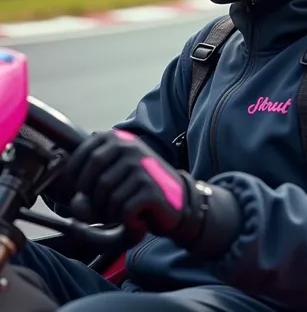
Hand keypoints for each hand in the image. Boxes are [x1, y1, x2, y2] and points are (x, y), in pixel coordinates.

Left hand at [65, 130, 241, 254]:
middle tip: (106, 208)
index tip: (83, 191)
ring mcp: (140, 166)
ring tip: (125, 211)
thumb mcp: (113, 178)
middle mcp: (129, 148)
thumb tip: (77, 205)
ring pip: (106, 198)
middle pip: (90, 180)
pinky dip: (127, 220)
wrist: (177, 202)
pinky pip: (123, 210)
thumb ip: (89, 188)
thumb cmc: (139, 189)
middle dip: (92, 200)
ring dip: (110, 213)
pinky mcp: (149, 188)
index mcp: (116, 139)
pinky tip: (137, 217)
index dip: (76, 179)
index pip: (82, 157)